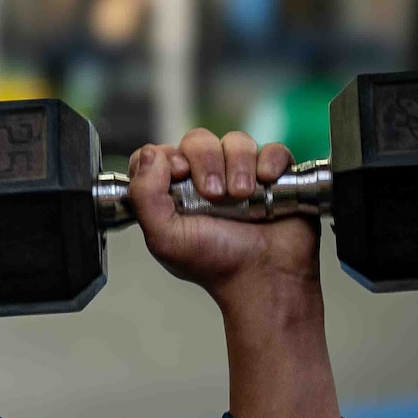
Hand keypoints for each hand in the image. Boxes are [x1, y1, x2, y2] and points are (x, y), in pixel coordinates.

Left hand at [127, 130, 320, 309]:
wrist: (265, 278)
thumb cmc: (216, 264)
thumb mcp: (164, 237)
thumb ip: (144, 195)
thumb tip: (148, 154)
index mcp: (174, 192)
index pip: (159, 153)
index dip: (166, 157)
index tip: (178, 174)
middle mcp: (206, 179)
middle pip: (198, 140)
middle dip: (206, 162)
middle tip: (214, 195)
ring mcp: (241, 175)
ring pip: (235, 141)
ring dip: (238, 165)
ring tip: (242, 196)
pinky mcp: (274, 177)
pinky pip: (271, 149)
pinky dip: (269, 162)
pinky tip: (267, 183)